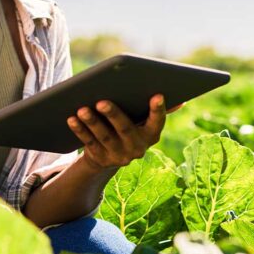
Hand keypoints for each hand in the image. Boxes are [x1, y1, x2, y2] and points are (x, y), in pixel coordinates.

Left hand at [67, 94, 182, 169]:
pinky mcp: (100, 158)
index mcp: (151, 135)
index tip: (157, 94)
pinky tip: (71, 118)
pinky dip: (80, 130)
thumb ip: (156, 111)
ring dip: (93, 122)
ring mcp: (118, 156)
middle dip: (114, 114)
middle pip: (125, 129)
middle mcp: (137, 148)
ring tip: (82, 108)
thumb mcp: (143, 122)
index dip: (158, 110)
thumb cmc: (129, 127)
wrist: (109, 156)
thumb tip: (182, 101)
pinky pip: (89, 142)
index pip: (157, 122)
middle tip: (102, 101)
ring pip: (104, 136)